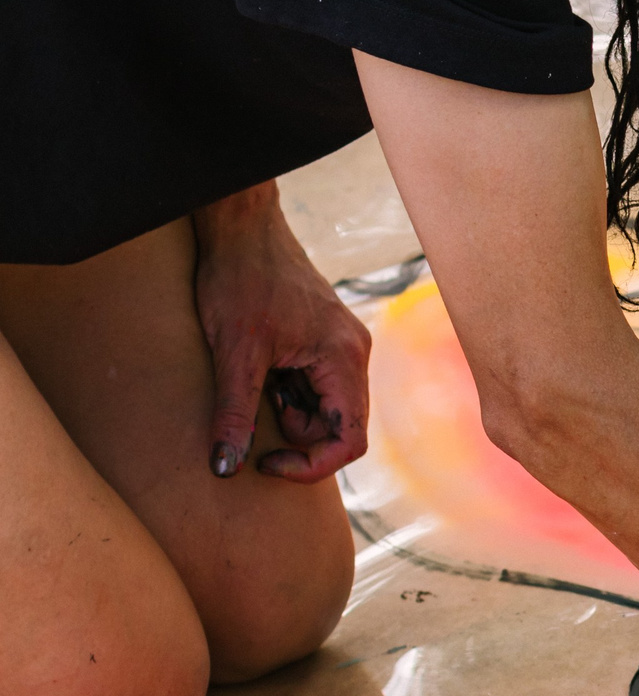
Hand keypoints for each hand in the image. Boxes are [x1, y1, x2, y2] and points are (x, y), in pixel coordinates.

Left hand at [191, 182, 371, 481]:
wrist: (241, 226)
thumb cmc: (239, 279)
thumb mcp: (233, 354)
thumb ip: (235, 414)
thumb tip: (226, 468)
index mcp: (344, 359)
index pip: (348, 440)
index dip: (311, 465)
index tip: (265, 462)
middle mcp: (354, 354)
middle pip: (337, 427)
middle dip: (293, 431)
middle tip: (252, 405)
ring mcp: (343, 346)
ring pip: (324, 408)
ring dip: (288, 409)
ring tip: (254, 375)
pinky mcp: (326, 340)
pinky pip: (316, 385)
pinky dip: (287, 389)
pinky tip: (262, 364)